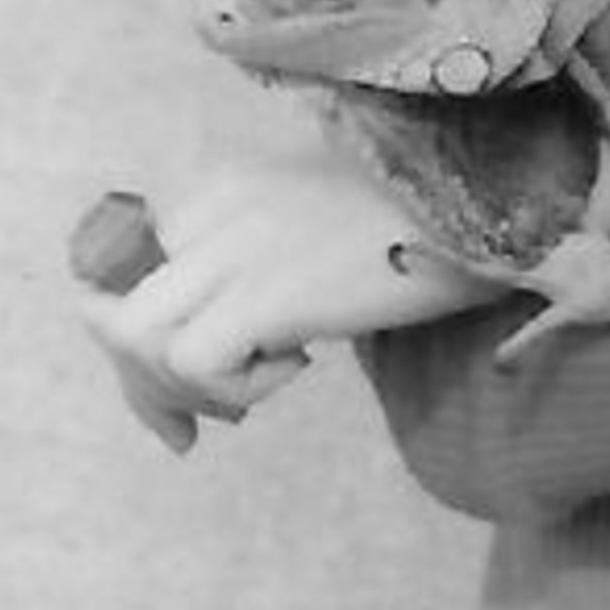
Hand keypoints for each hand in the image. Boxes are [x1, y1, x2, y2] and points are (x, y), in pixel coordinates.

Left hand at [75, 139, 508, 452]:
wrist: (499, 200)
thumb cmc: (429, 214)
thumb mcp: (324, 216)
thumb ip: (265, 250)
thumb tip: (221, 337)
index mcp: (227, 181)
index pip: (120, 264)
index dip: (132, 337)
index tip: (173, 386)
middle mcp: (220, 205)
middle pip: (111, 307)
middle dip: (140, 382)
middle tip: (192, 428)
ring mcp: (243, 245)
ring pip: (136, 337)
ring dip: (183, 389)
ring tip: (255, 393)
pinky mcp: (275, 290)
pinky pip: (195, 362)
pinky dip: (235, 390)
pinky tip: (300, 367)